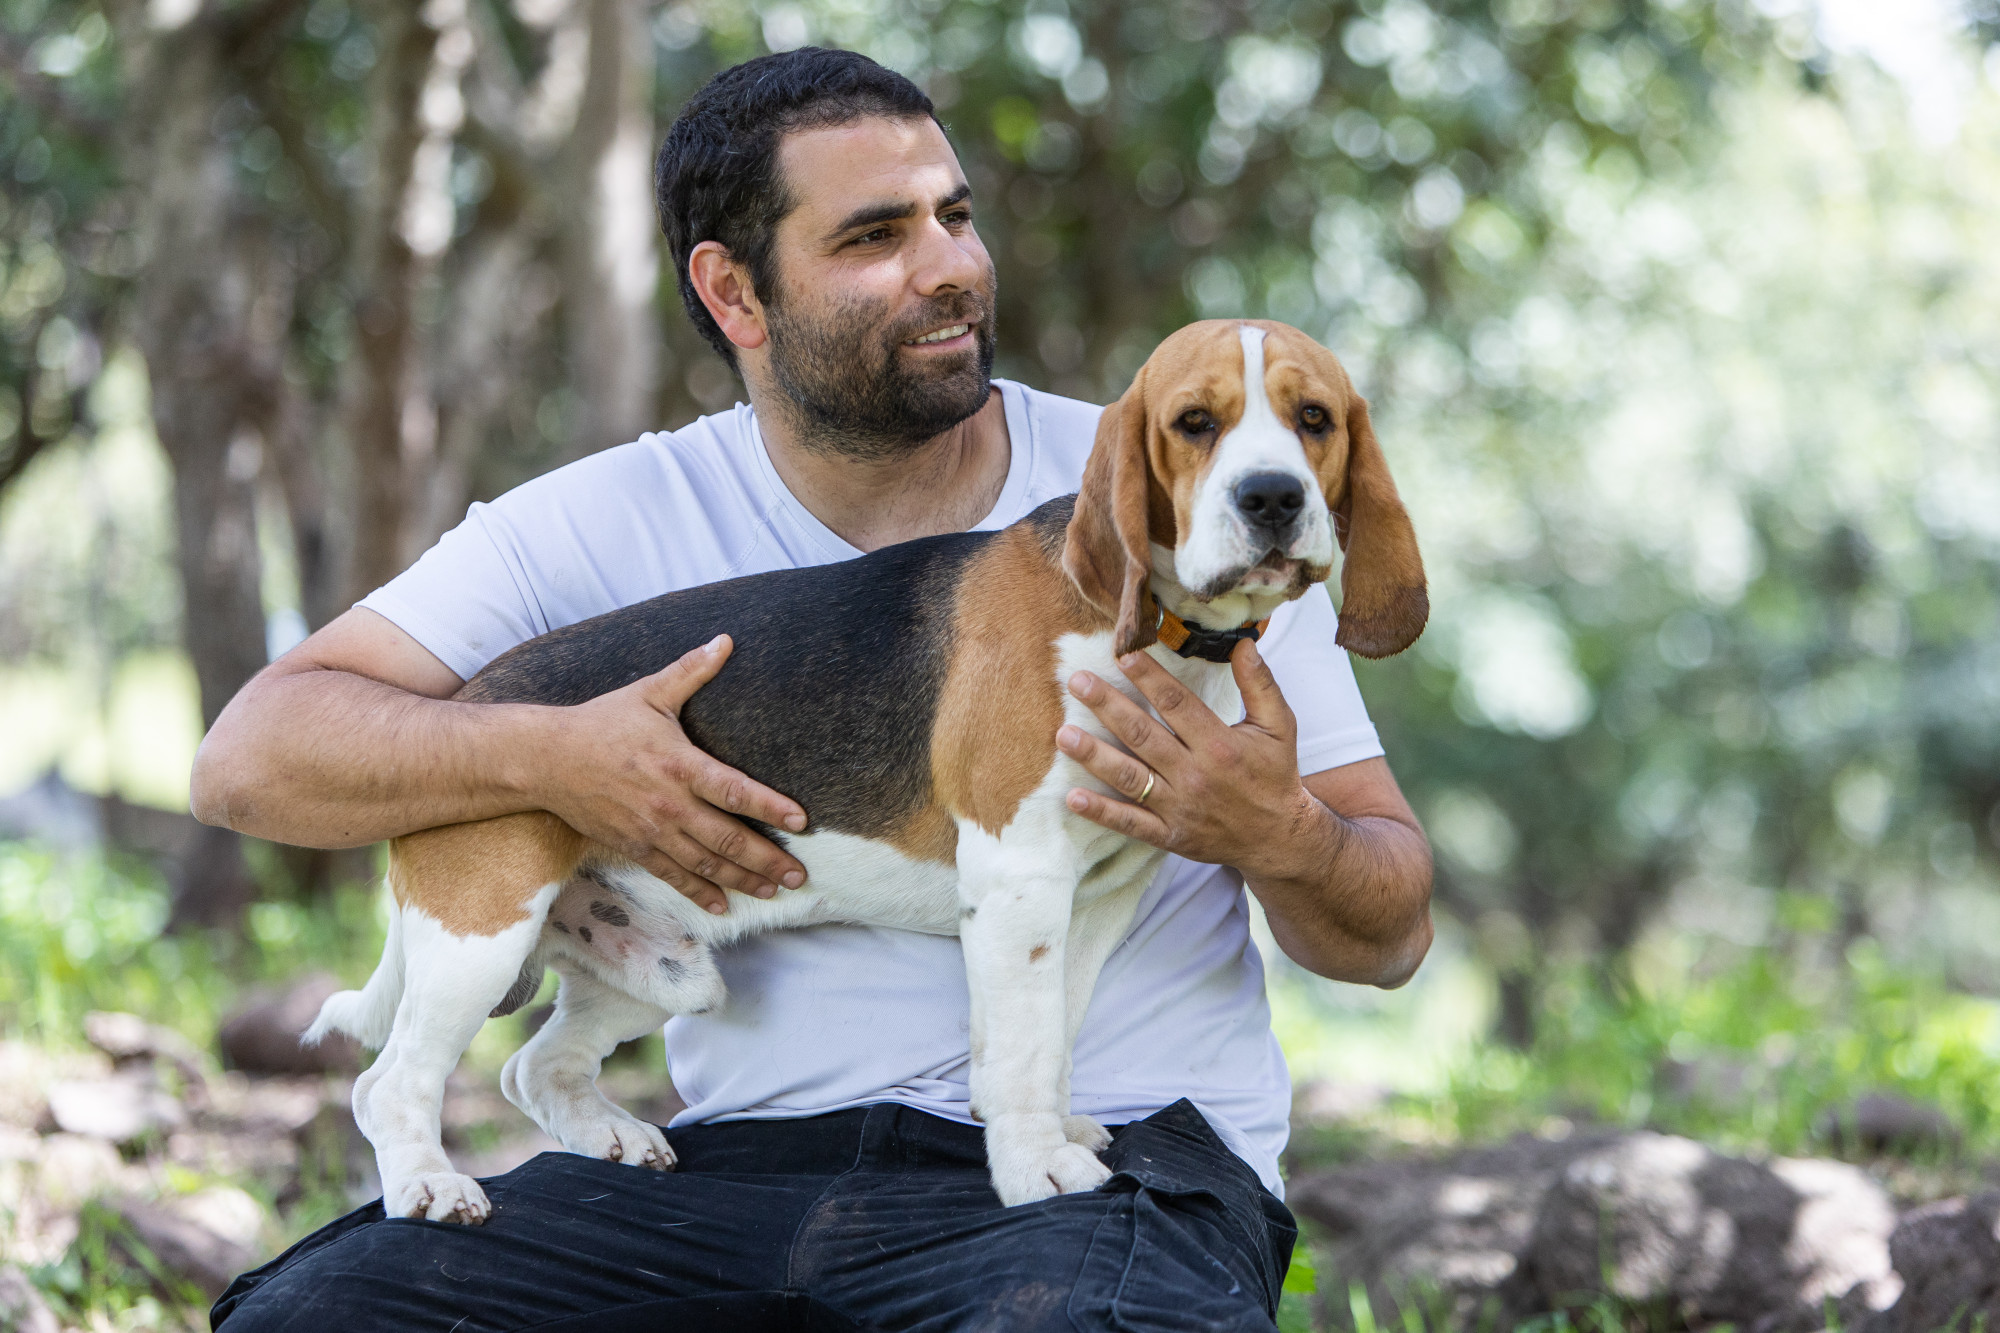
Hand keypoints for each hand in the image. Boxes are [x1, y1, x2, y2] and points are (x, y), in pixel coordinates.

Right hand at [537, 635, 807, 914]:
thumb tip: (726, 640)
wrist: (546, 760)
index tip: (801, 821)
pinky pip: (672, 876)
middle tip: (799, 876)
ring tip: (774, 891)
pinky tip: (723, 904)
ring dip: (742, 880)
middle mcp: (669, 804)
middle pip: (726, 838)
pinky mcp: (633, 847)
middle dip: (766, 859)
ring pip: (704, 863)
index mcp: (679, 764)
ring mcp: (651, 831)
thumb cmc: (602, 723)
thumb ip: (691, 671)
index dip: (770, 807)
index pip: (734, 790)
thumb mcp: (648, 693)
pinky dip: (699, 892)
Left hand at [1056, 640, 1318, 874]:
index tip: (1123, 655)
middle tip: (1077, 682)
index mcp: (1220, 744)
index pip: (1177, 705)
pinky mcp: (1169, 835)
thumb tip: (1243, 643)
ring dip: (1093, 756)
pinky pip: (1130, 823)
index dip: (1149, 678)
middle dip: (1107, 706)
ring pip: (1129, 778)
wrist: (1279, 838)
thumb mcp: (1280, 727)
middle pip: (1143, 735)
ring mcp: (1179, 808)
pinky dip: (1100, 812)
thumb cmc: (1275, 775)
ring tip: (1063, 734)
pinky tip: (1072, 797)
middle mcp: (1195, 775)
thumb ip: (1261, 685)